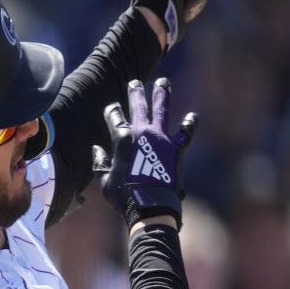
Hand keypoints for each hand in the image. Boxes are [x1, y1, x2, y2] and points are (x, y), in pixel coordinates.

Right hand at [92, 78, 197, 228]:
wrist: (149, 206)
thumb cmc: (123, 196)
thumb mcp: (104, 180)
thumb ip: (100, 162)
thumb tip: (96, 149)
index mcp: (121, 138)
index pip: (114, 116)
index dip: (112, 112)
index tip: (112, 110)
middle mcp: (141, 133)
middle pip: (138, 106)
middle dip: (136, 92)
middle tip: (135, 83)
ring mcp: (160, 139)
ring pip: (161, 110)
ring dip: (162, 95)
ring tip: (164, 82)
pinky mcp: (176, 150)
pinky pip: (184, 134)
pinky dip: (189, 125)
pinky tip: (193, 117)